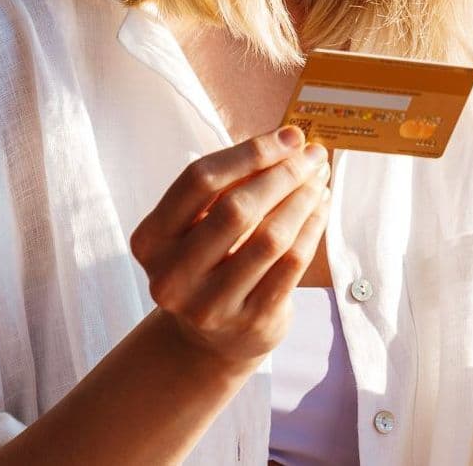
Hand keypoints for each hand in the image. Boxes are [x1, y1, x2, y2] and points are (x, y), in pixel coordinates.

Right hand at [129, 126, 331, 374]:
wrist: (213, 337)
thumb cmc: (213, 257)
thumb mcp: (202, 222)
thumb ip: (234, 182)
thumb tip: (290, 141)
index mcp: (151, 239)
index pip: (200, 180)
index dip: (250, 153)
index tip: (290, 136)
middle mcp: (172, 275)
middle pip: (236, 208)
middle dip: (284, 173)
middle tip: (314, 155)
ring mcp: (209, 304)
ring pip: (270, 237)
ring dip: (303, 199)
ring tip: (320, 178)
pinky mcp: (250, 320)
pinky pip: (292, 263)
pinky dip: (312, 226)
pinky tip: (321, 206)